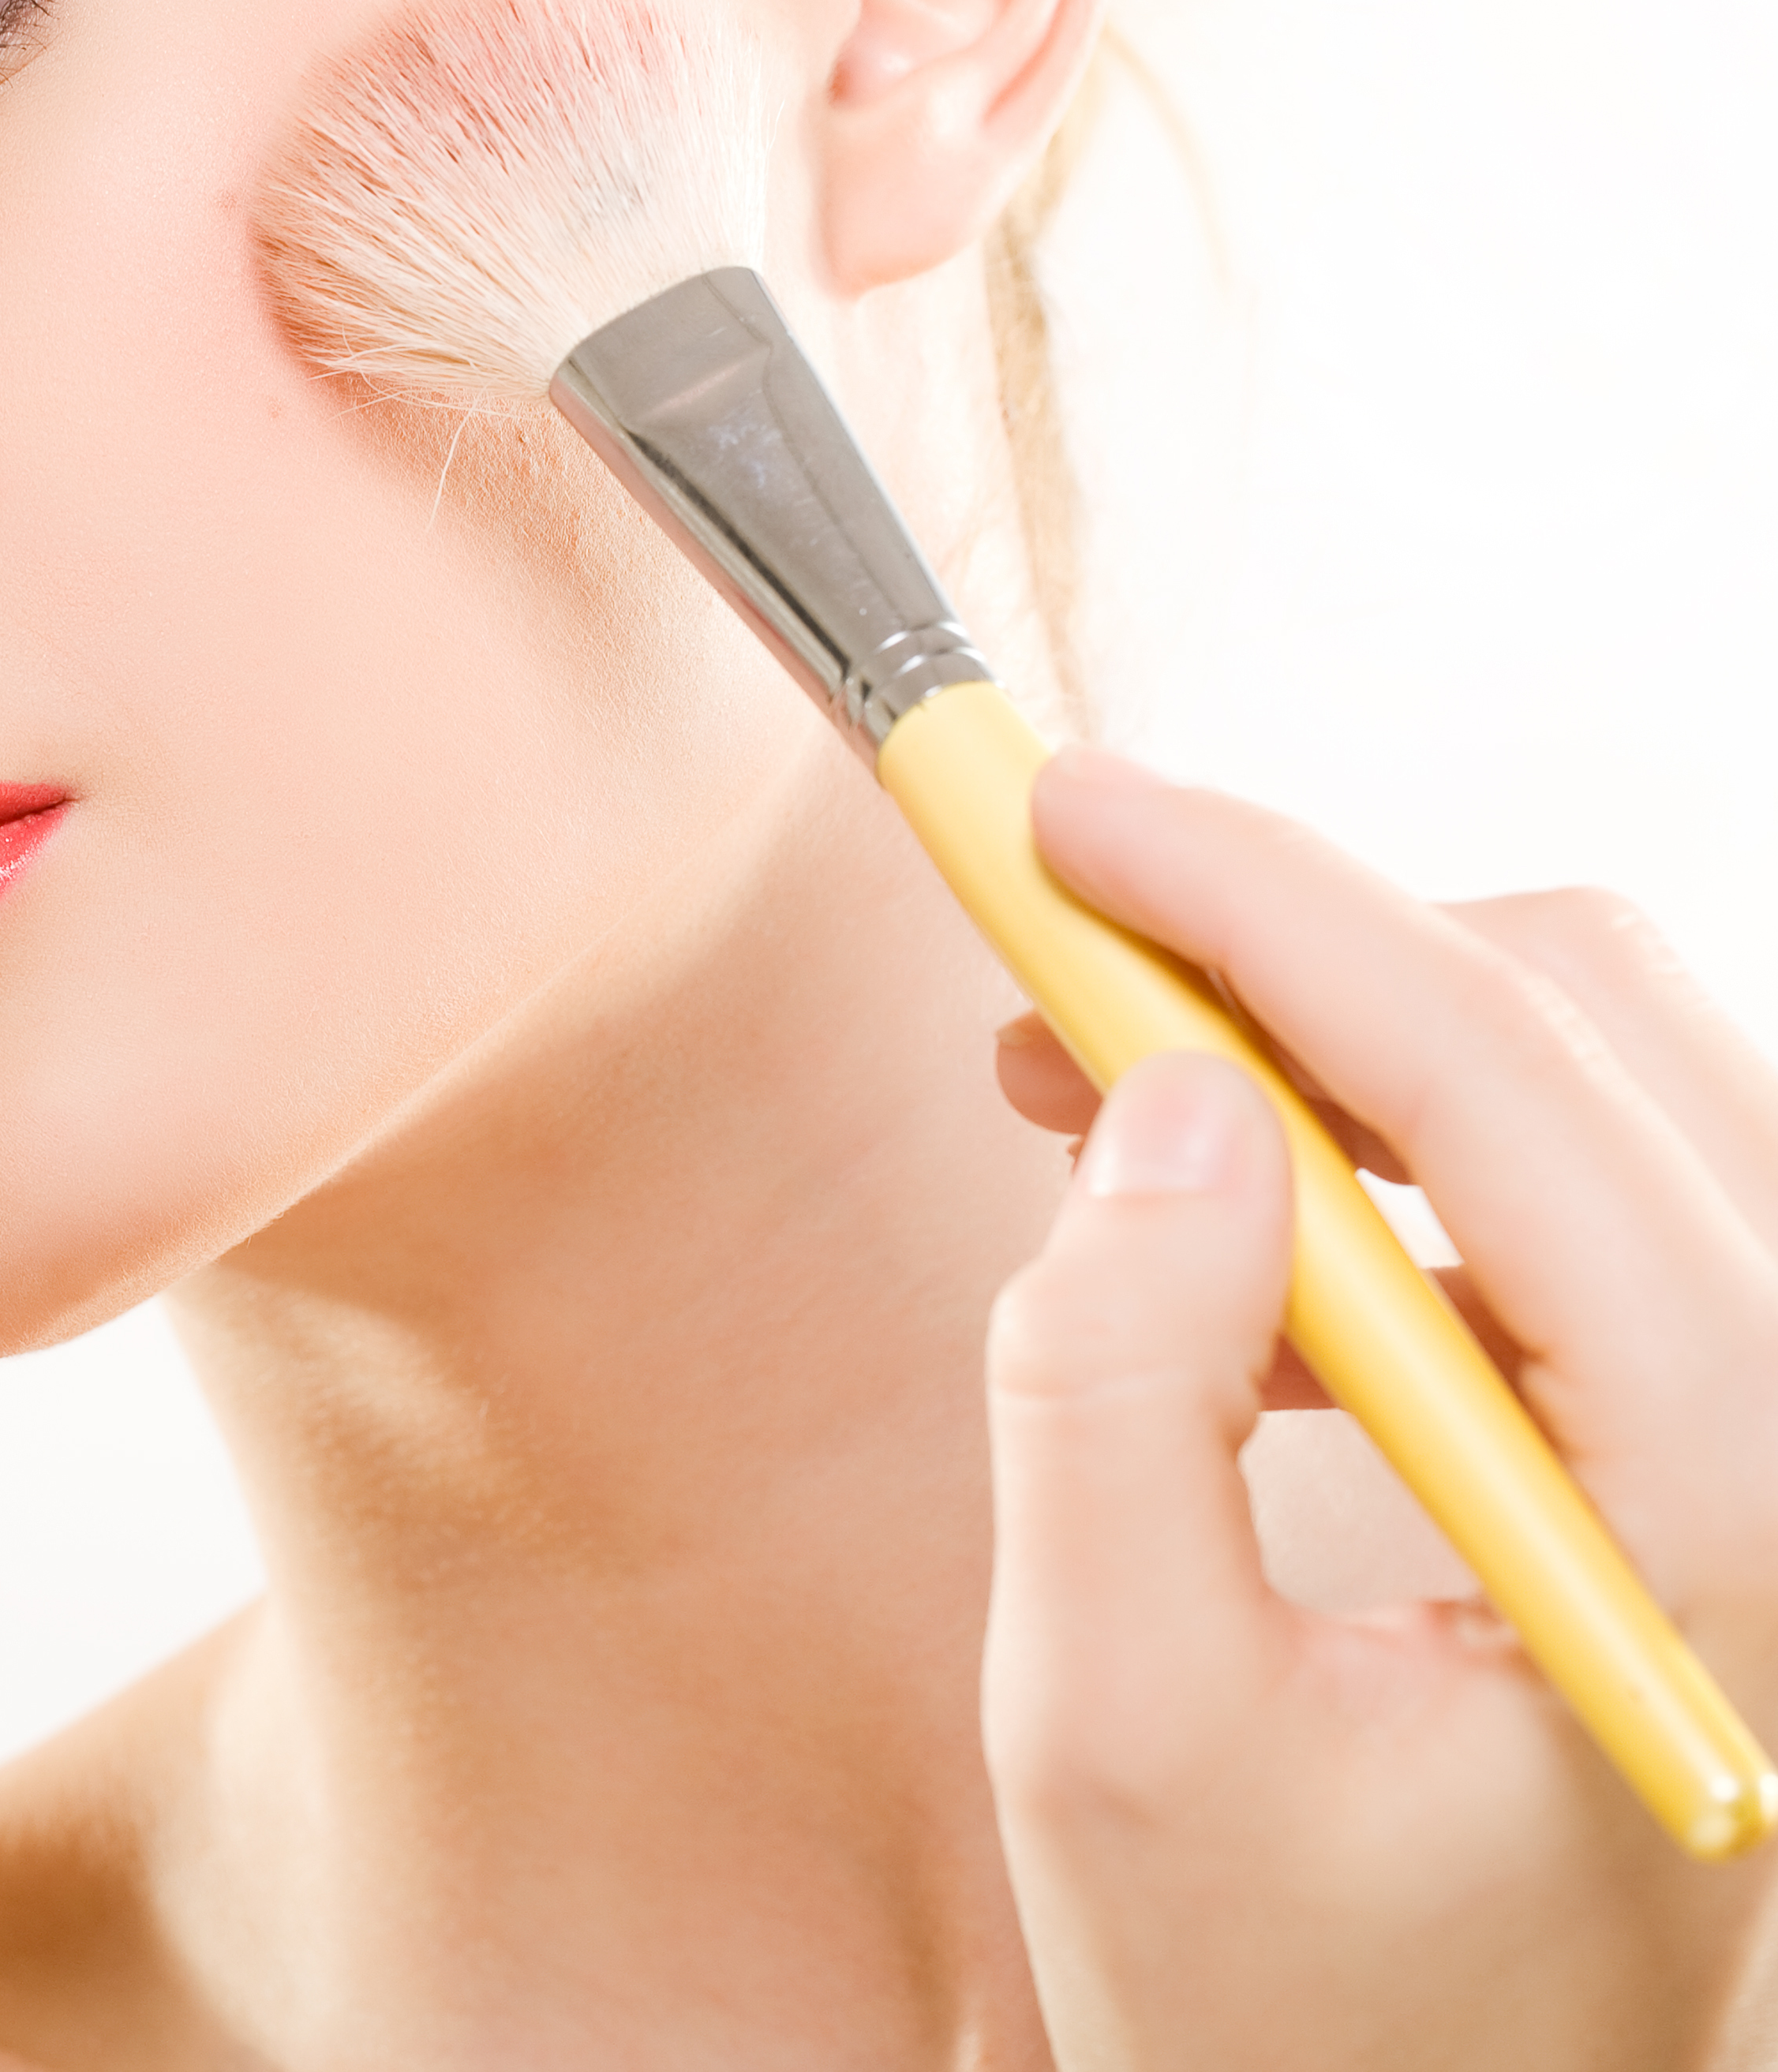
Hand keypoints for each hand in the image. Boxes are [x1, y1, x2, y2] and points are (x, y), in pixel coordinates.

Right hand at [978, 749, 1777, 2070]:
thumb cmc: (1277, 2013)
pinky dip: (1397, 1132)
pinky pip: (1591, 1189)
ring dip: (1340, 1023)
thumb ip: (1111, 1392)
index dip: (1254, 898)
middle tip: (1045, 931)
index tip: (1044, 802)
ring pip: (1604, 1072)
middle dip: (1299, 930)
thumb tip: (1164, 1093)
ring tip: (1098, 1072)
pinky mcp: (1728, 1464)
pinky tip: (1224, 1206)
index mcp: (1730, 1518)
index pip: (1502, 1079)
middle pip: (1593, 1019)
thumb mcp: (1116, 1725)